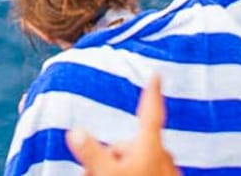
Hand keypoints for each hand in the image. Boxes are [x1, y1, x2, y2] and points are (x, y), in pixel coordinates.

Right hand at [65, 75, 180, 175]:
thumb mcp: (105, 174)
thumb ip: (90, 152)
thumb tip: (75, 130)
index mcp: (149, 146)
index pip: (149, 112)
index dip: (152, 92)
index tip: (157, 74)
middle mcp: (162, 157)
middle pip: (129, 146)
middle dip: (109, 157)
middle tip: (93, 175)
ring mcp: (166, 173)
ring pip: (133, 165)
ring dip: (117, 171)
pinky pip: (143, 174)